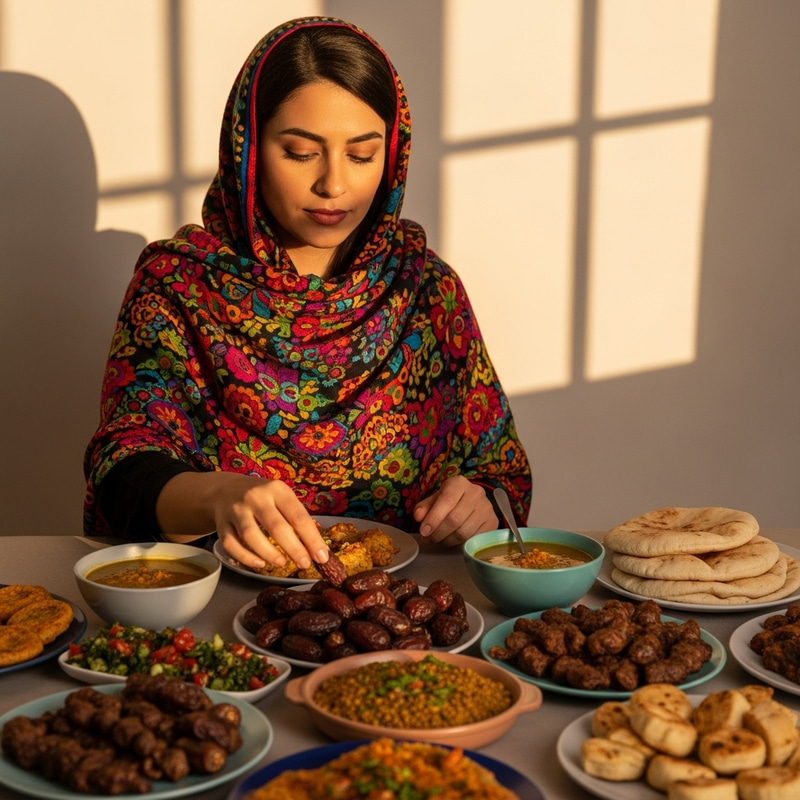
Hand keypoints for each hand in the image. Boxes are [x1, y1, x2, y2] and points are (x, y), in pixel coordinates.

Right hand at [157, 472, 328, 570]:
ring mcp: (236, 510)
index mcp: (277, 490)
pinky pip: (231, 544)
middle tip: (304, 564)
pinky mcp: (221, 523)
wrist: (225, 489)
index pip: (298, 516)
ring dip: (269, 553)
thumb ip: (296, 517)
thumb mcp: (281, 497)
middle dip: (294, 548)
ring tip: (282, 563)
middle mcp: (256, 497)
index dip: (311, 538)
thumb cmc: (262, 497)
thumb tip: (317, 547)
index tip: (322, 557)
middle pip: (276, 526)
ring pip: (251, 535)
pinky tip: (259, 564)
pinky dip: (245, 557)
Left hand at [412, 476, 498, 546]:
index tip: (423, 531)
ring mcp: (487, 508)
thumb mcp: (435, 500)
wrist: (472, 503)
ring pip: (464, 532)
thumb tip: (419, 516)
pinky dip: (460, 545)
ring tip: (440, 540)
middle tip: (428, 540)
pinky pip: (474, 540)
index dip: (434, 518)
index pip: (447, 500)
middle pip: (454, 519)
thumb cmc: (450, 501)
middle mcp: (476, 493)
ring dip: (448, 541)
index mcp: (459, 483)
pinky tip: (454, 541)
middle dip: (438, 533)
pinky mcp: (493, 522)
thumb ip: (424, 507)